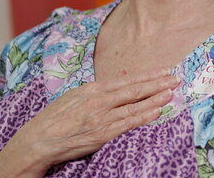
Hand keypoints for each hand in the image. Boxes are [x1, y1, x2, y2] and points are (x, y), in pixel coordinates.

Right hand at [0, 69, 178, 176]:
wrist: (37, 140)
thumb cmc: (54, 120)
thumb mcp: (74, 98)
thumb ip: (95, 93)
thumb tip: (114, 89)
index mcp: (92, 89)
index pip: (126, 80)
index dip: (146, 76)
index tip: (162, 72)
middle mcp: (99, 100)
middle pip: (134, 89)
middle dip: (157, 84)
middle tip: (175, 78)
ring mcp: (101, 116)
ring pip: (134, 105)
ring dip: (155, 98)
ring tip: (171, 93)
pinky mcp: (101, 134)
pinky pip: (127, 123)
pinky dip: (143, 116)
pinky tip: (157, 111)